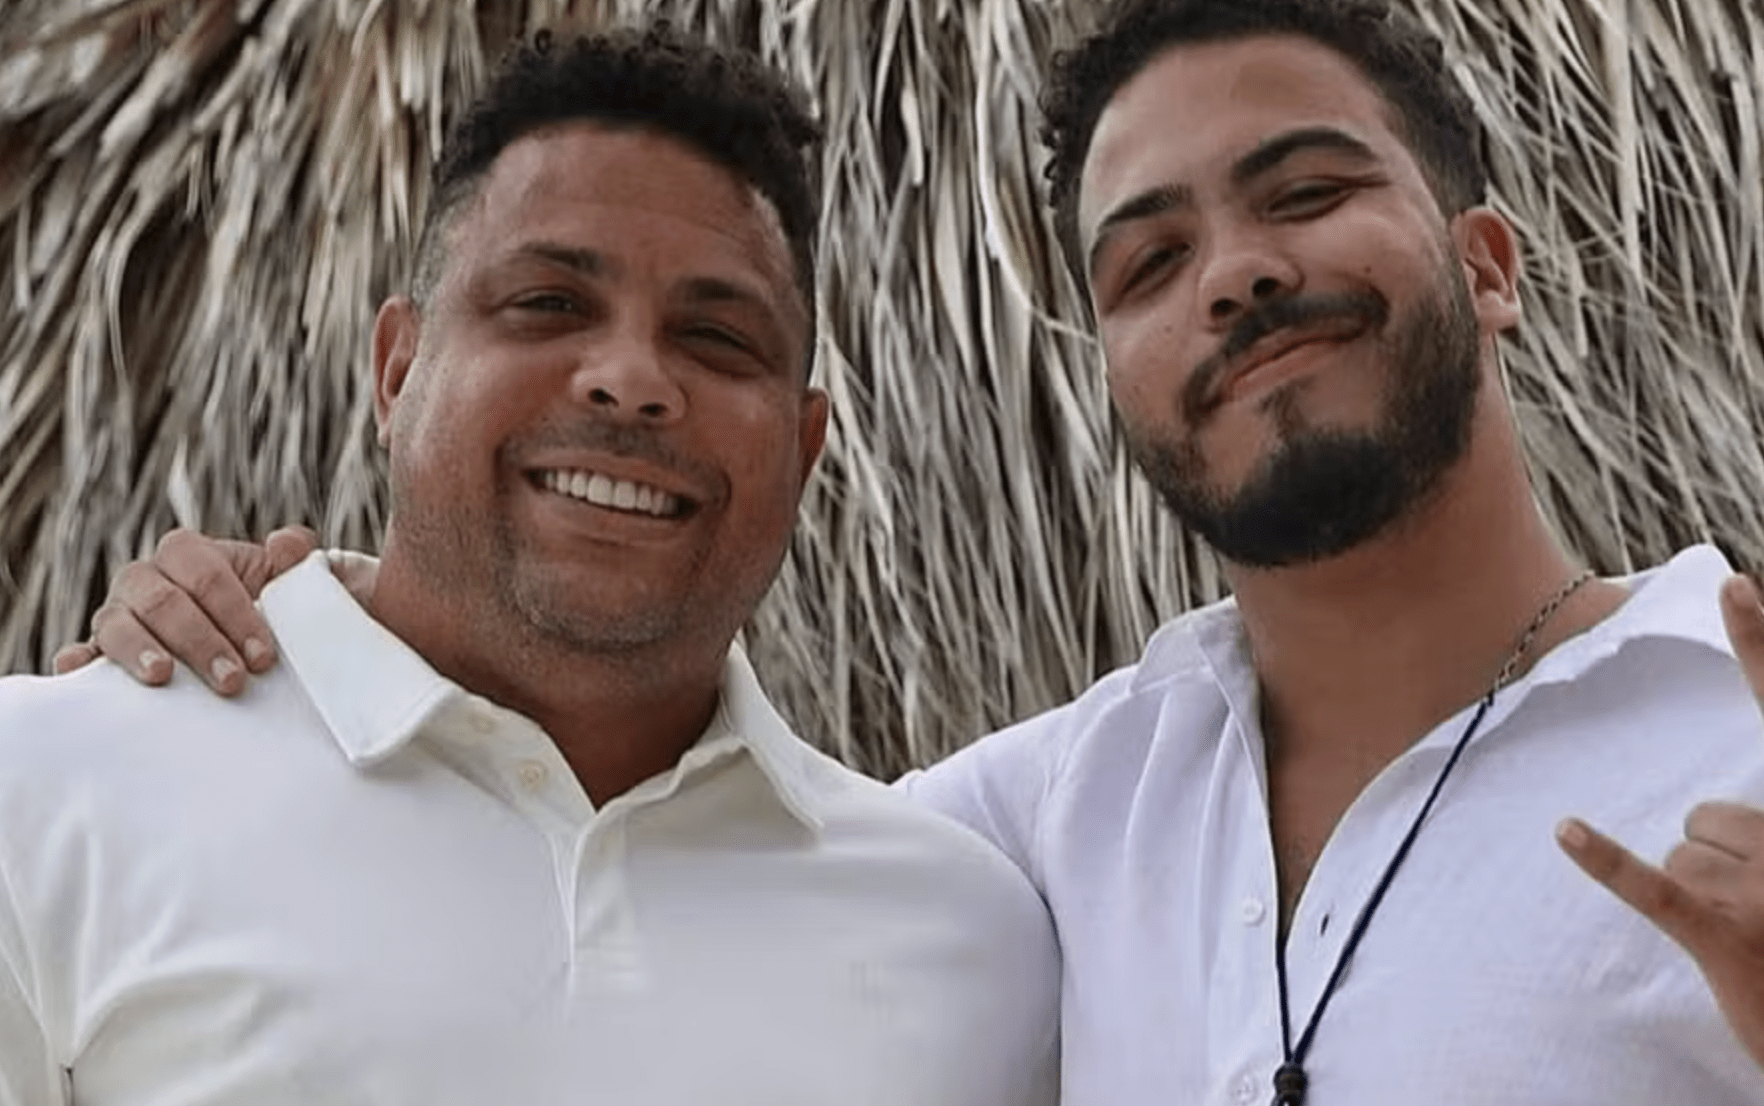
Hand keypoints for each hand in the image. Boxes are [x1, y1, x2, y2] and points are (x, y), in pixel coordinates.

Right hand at [51, 526, 319, 693]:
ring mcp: (117, 614)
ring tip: (162, 676)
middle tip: (232, 681)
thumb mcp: (279, 584)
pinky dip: (77, 661)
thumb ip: (291, 561)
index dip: (236, 613)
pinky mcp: (100, 652)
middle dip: (200, 642)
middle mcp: (145, 579)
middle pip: (163, 602)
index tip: (263, 657)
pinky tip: (78, 670)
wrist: (234, 648)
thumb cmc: (258, 611)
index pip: (206, 575)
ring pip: (118, 624)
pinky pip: (82, 653)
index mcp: (187, 553)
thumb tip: (288, 543)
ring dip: (141, 650)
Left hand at [1557, 573, 1763, 1070]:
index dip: (1761, 647)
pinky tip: (1568, 832)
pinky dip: (1609, 861)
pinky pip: (1655, 885)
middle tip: (1763, 914)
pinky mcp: (1725, 937)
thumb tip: (1709, 813)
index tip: (1735, 586)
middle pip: (1706, 814)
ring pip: (1682, 850)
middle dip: (1718, 856)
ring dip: (1700, 890)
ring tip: (1751, 939)